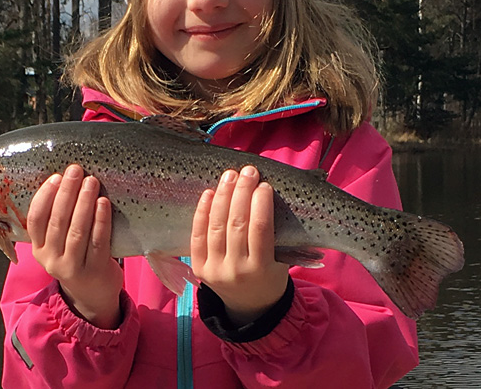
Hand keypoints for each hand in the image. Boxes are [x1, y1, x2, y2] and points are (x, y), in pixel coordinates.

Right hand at [27, 164, 123, 328]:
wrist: (93, 296)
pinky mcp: (95, 271)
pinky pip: (98, 241)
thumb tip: (65, 181)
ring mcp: (72, 267)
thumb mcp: (57, 245)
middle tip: (76, 171)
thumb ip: (56, 221)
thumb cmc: (76, 259)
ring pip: (77, 230)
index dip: (45, 197)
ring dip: (84, 202)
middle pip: (58, 222)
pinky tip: (103, 203)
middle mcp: (51, 259)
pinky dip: (100, 220)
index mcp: (38, 249)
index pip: (35, 220)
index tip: (56, 177)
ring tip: (91, 182)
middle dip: (67, 193)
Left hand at [190, 165, 289, 326]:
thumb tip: (277, 196)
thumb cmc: (270, 276)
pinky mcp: (198, 267)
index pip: (260, 229)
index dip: (261, 204)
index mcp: (262, 269)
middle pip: (236, 223)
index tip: (264, 184)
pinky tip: (210, 193)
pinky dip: (202, 212)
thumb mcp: (283, 260)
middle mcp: (236, 270)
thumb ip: (279, 234)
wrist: (249, 308)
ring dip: (223, 196)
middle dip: (242, 193)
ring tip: (230, 176)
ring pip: (216, 226)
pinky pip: (197, 235)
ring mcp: (214, 269)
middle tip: (248, 172)